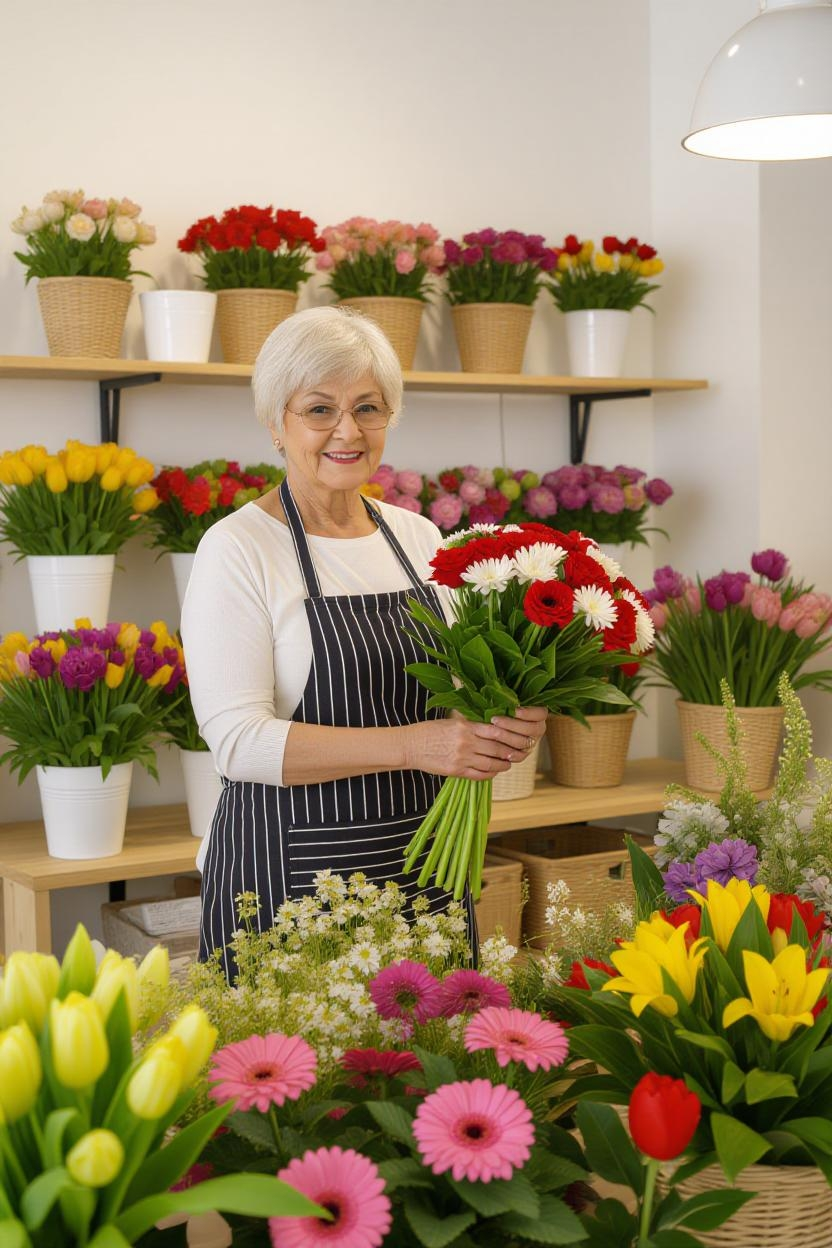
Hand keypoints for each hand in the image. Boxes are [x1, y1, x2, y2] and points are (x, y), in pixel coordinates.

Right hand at [402, 706, 547, 781]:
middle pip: (497, 748)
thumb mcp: (451, 722)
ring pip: (491, 763)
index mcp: (465, 727)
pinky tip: (494, 771)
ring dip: (503, 765)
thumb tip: (490, 725)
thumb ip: (470, 724)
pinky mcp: (456, 771)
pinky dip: (490, 774)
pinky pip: (479, 775)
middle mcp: (466, 742)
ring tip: (509, 763)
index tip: (518, 736)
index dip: (510, 735)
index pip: (495, 730)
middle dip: (511, 752)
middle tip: (520, 752)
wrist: (410, 746)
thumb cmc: (430, 731)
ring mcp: (461, 758)